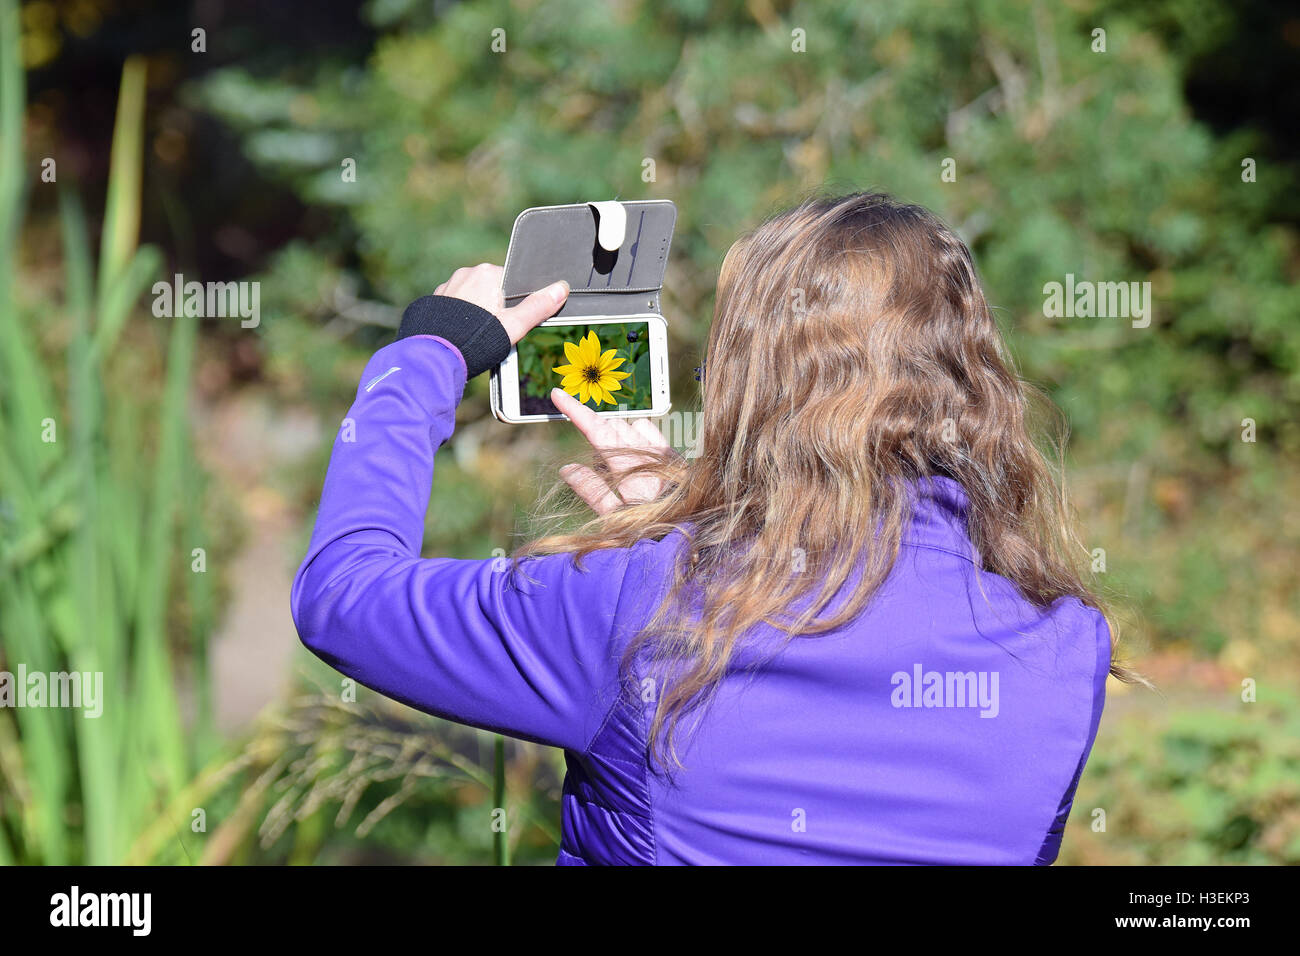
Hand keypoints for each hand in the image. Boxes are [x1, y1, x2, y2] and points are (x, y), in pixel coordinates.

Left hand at [434, 263, 568, 344]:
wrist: (435, 357)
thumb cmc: (477, 341)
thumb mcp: (514, 326)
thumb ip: (538, 307)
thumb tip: (561, 288)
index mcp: (488, 273)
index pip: (512, 282)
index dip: (516, 304)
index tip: (511, 321)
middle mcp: (466, 274)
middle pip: (492, 289)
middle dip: (496, 309)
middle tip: (495, 332)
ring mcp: (447, 286)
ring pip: (472, 297)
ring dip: (478, 313)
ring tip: (477, 336)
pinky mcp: (434, 300)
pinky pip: (455, 305)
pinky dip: (460, 317)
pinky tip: (462, 334)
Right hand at [550, 387, 678, 514]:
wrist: (690, 526)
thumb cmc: (650, 529)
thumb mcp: (615, 518)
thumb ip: (592, 491)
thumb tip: (567, 468)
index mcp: (632, 472)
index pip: (599, 432)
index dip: (576, 411)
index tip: (557, 394)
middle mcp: (650, 455)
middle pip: (612, 427)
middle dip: (597, 438)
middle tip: (600, 470)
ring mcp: (664, 451)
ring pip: (628, 425)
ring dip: (615, 438)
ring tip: (619, 470)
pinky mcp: (673, 452)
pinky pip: (646, 429)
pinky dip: (634, 436)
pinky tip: (634, 456)